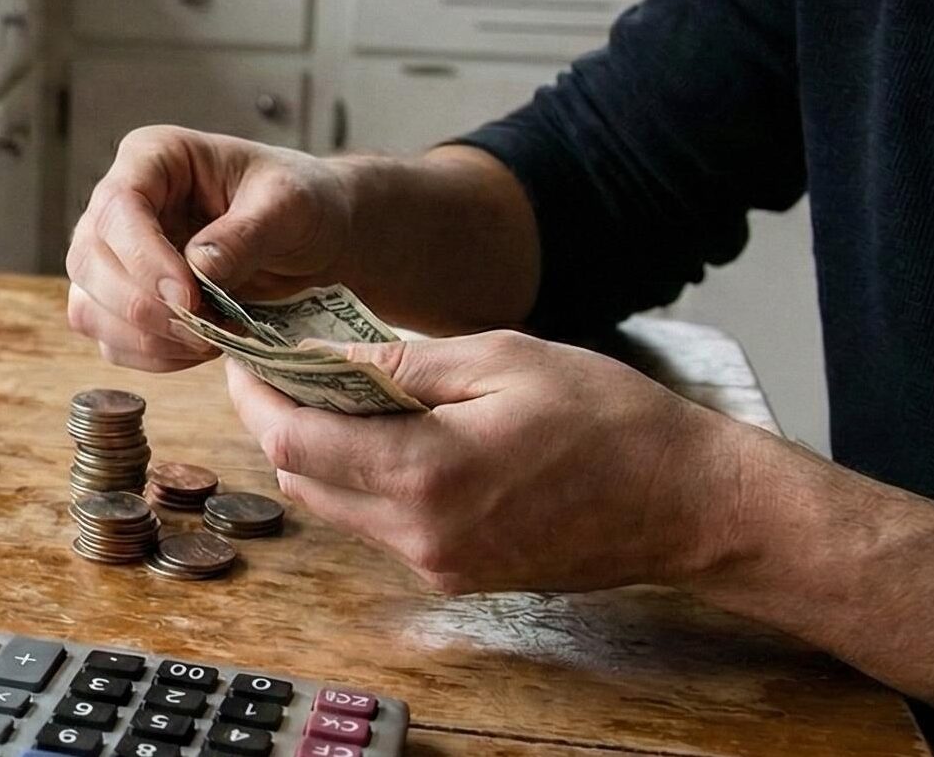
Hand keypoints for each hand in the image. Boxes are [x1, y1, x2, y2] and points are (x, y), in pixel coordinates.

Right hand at [64, 125, 356, 371]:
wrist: (313, 237)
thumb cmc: (299, 202)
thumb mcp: (289, 204)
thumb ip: (246, 232)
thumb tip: (198, 269)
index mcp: (154, 158)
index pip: (118, 205)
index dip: (143, 257)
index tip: (188, 297)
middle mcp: (121, 205)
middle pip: (89, 260)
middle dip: (141, 307)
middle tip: (203, 329)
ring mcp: (114, 256)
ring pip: (87, 307)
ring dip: (143, 338)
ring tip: (206, 340)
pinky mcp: (122, 301)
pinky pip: (111, 341)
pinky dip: (151, 356)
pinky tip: (197, 349)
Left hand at [225, 330, 753, 593]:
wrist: (689, 503)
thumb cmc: (609, 418)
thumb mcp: (500, 358)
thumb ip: (401, 363)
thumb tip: (321, 357)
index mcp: (425, 475)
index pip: (294, 441)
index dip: (256, 396)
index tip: (243, 358)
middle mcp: (420, 536)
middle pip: (303, 479)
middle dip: (279, 422)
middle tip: (280, 368)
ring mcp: (439, 565)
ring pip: (337, 508)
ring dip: (319, 453)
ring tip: (330, 392)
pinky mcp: (458, 576)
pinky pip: (380, 527)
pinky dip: (363, 480)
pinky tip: (383, 434)